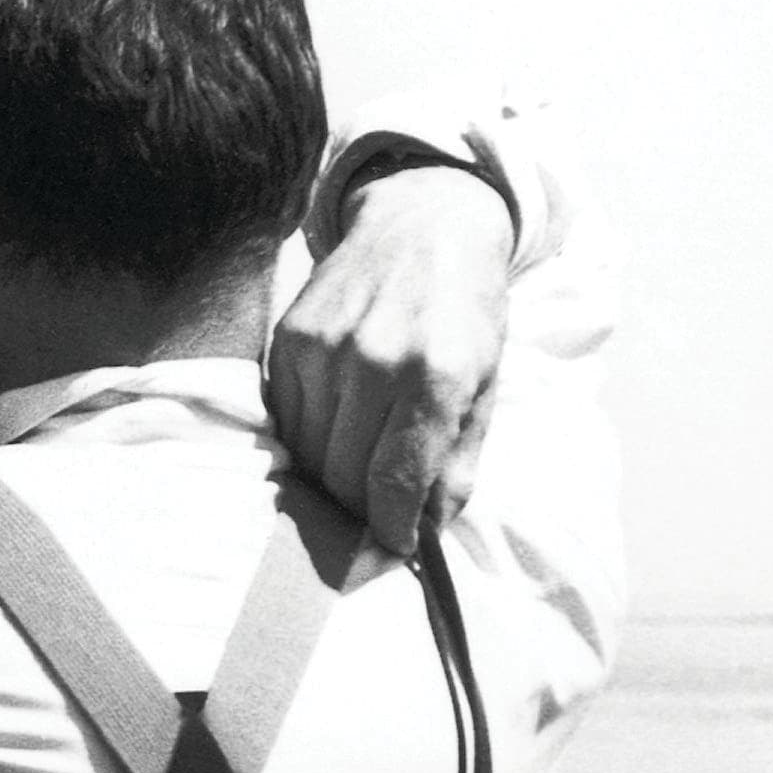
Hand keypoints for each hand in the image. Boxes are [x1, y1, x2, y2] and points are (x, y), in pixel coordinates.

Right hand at [266, 165, 514, 553]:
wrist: (423, 227)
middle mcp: (376, 361)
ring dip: (331, 472)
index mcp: (438, 375)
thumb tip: (427, 528)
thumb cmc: (464, 311)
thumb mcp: (486, 382)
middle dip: (361, 504)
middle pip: (344, 475)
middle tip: (377, 505)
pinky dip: (308, 436)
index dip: (391, 526)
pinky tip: (334, 422)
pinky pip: (286, 419)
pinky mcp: (289, 339)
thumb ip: (457, 459)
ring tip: (357, 461)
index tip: (393, 545)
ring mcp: (325, 348)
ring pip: (308, 453)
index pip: (394, 480)